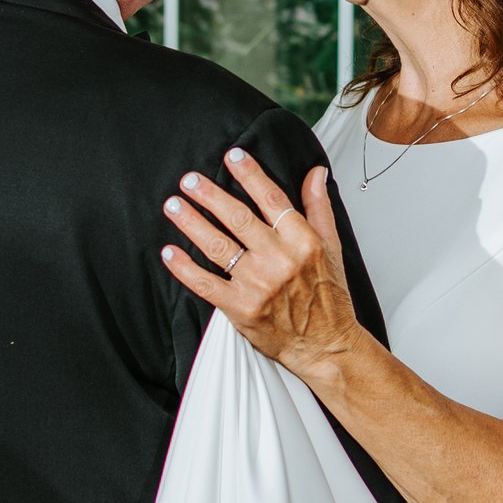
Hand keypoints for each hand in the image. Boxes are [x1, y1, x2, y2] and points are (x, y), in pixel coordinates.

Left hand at [160, 148, 360, 375]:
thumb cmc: (329, 297)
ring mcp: (259, 285)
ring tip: (173, 206)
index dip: (250, 175)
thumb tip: (315, 172)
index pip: (272, 199)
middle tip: (188, 180)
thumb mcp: (332, 247)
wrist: (326, 345)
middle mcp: (280, 260)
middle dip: (210, 195)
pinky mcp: (241, 309)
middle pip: (238, 218)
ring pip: (218, 246)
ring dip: (191, 223)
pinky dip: (185, 268)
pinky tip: (170, 252)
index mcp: (303, 241)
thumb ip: (318, 207)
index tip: (232, 156)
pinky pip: (205, 284)